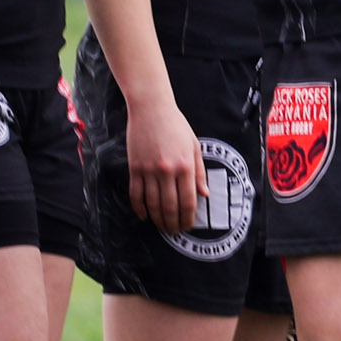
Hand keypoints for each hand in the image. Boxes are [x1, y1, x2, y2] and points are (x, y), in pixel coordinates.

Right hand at [126, 95, 207, 236]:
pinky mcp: (135, 167)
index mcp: (185, 165)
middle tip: (174, 231)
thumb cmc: (176, 125)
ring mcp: (149, 170)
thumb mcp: (194, 146)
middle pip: (170, 206)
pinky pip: (136, 193)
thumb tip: (205, 194)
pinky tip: (144, 215)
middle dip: (173, 223)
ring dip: (157, 219)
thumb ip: (200, 172)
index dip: (189, 217)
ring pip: (152, 203)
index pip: (189, 200)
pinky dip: (139, 208)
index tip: (188, 226)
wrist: (151, 108)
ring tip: (161, 227)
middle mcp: (167, 170)